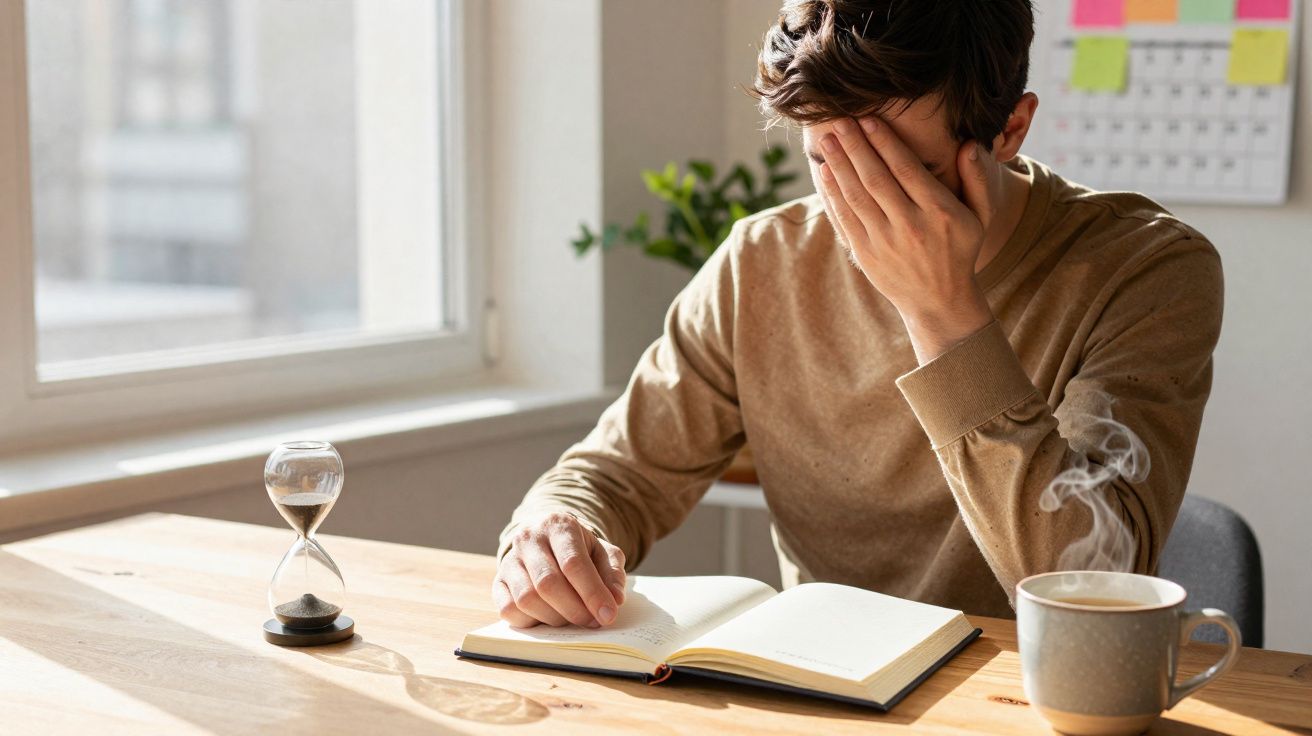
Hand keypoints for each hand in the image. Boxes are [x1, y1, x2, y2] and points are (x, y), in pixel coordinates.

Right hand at [493, 511, 626, 627]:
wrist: (546, 539)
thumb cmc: (578, 549)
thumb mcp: (602, 552)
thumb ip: (612, 574)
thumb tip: (614, 600)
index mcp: (558, 525)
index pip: (573, 562)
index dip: (592, 593)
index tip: (608, 615)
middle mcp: (529, 538)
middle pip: (548, 583)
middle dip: (574, 609)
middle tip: (592, 621)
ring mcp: (509, 560)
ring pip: (527, 599)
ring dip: (554, 618)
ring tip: (572, 618)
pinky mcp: (498, 581)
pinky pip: (508, 609)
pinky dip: (531, 621)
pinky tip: (548, 617)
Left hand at [816, 116, 1002, 362]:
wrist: (939, 302)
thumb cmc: (960, 251)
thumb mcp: (980, 217)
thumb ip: (977, 180)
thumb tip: (969, 144)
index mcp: (940, 212)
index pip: (907, 170)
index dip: (885, 143)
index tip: (869, 119)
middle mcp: (911, 226)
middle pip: (876, 179)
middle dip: (855, 147)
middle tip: (838, 120)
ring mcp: (885, 242)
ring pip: (857, 197)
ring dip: (839, 166)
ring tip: (827, 140)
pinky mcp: (866, 255)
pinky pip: (846, 219)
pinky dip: (833, 195)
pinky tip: (825, 172)